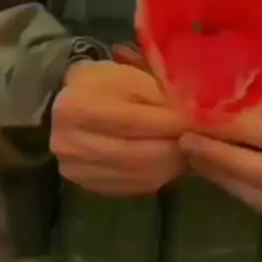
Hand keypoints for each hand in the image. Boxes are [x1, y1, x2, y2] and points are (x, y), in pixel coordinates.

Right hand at [51, 60, 185, 195]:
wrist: (63, 108)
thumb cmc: (100, 84)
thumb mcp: (126, 75)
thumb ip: (157, 92)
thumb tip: (192, 113)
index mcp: (78, 108)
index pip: (134, 121)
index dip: (171, 122)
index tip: (198, 120)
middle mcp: (71, 144)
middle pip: (138, 154)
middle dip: (175, 147)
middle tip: (198, 138)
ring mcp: (78, 170)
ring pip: (140, 174)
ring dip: (171, 164)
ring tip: (187, 149)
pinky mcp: (88, 186)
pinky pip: (134, 186)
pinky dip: (157, 174)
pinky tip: (168, 161)